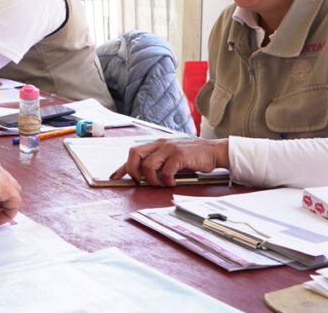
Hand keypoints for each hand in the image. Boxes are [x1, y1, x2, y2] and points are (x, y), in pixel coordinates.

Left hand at [110, 138, 229, 186]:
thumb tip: (142, 176)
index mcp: (157, 145)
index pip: (134, 154)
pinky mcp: (179, 155)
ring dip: (152, 179)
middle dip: (131, 169)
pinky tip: (172, 182)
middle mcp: (160, 144)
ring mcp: (169, 148)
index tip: (114, 177)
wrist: (213, 152)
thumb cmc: (192, 157)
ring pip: (148, 165)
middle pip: (134, 153)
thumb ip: (158, 164)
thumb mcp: (171, 158)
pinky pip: (166, 171)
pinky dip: (167, 180)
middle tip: (138, 181)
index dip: (122, 166)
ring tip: (161, 183)